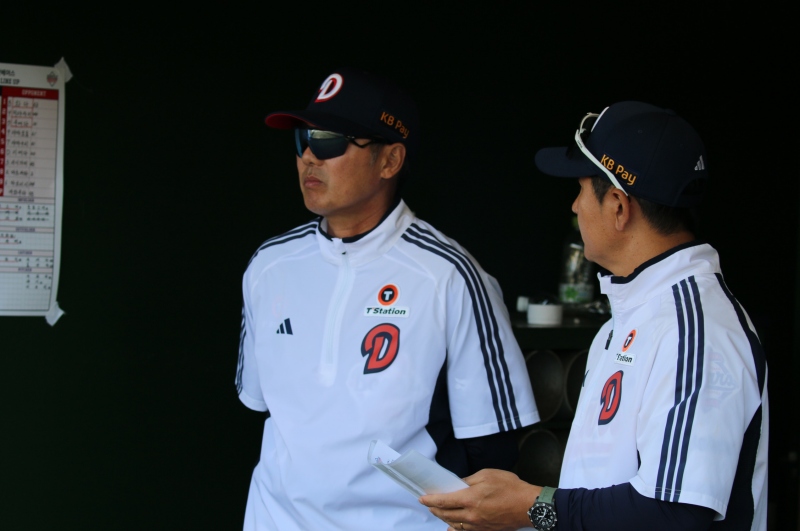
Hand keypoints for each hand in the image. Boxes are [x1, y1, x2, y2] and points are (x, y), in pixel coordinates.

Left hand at [419, 469, 539, 530]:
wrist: (529, 506)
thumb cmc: (510, 487)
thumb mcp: (487, 475)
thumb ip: (469, 480)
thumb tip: (458, 485)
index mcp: (470, 499)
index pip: (444, 501)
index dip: (430, 500)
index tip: (422, 498)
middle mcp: (471, 515)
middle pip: (446, 515)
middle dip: (434, 509)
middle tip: (428, 504)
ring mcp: (478, 525)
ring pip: (454, 525)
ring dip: (444, 518)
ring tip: (438, 512)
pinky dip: (456, 529)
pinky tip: (452, 527)